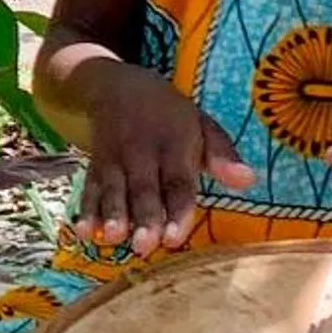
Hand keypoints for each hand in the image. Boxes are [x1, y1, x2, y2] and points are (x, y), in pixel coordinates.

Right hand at [75, 61, 255, 255]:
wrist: (118, 86)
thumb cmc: (169, 116)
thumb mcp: (201, 124)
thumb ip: (223, 154)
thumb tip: (248, 180)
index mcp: (175, 145)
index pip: (178, 182)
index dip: (177, 210)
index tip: (175, 237)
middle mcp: (143, 152)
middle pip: (144, 189)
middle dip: (144, 217)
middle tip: (144, 245)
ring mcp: (115, 159)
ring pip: (114, 189)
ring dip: (112, 214)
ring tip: (113, 238)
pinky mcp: (95, 164)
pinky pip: (89, 187)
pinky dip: (86, 209)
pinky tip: (84, 232)